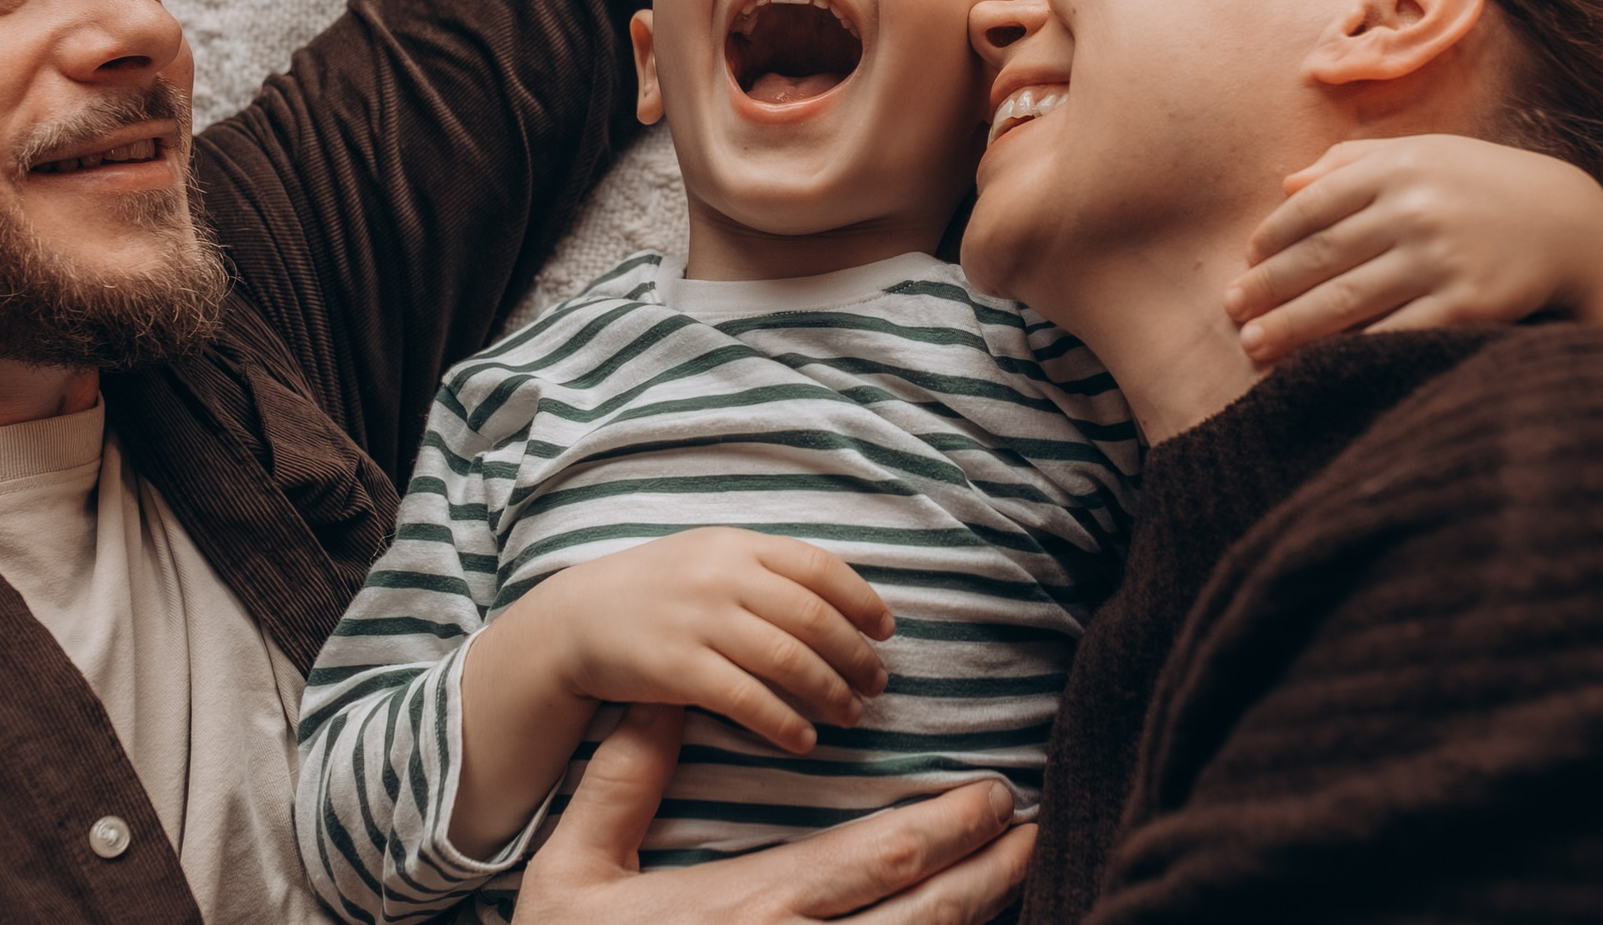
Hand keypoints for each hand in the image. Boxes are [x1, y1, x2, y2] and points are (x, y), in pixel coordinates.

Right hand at [514, 703, 1034, 924]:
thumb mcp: (572, 871)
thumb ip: (620, 783)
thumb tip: (662, 699)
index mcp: (749, 908)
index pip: (881, 857)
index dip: (953, 825)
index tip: (994, 793)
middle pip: (928, 912)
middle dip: (989, 868)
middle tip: (1029, 827)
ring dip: (980, 915)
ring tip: (1019, 872)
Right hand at [520, 528, 893, 752]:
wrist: (573, 620)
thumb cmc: (654, 592)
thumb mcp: (706, 557)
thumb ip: (763, 569)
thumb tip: (838, 601)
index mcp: (735, 544)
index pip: (819, 567)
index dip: (861, 600)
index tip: (886, 630)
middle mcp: (721, 576)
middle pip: (813, 617)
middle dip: (856, 655)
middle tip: (877, 684)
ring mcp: (698, 621)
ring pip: (788, 660)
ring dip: (831, 692)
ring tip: (851, 714)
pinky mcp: (676, 668)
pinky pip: (747, 699)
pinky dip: (784, 723)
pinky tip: (804, 740)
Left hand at [1223, 135, 1602, 362]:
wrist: (1575, 222)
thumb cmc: (1484, 186)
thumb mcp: (1425, 153)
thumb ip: (1353, 162)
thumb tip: (1285, 185)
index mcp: (1399, 165)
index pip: (1312, 206)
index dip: (1272, 239)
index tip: (1246, 264)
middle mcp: (1416, 208)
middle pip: (1321, 257)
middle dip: (1268, 289)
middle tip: (1232, 313)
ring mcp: (1442, 257)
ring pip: (1347, 299)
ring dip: (1292, 327)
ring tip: (1255, 347)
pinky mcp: (1469, 303)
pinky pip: (1395, 332)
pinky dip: (1351, 350)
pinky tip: (1319, 363)